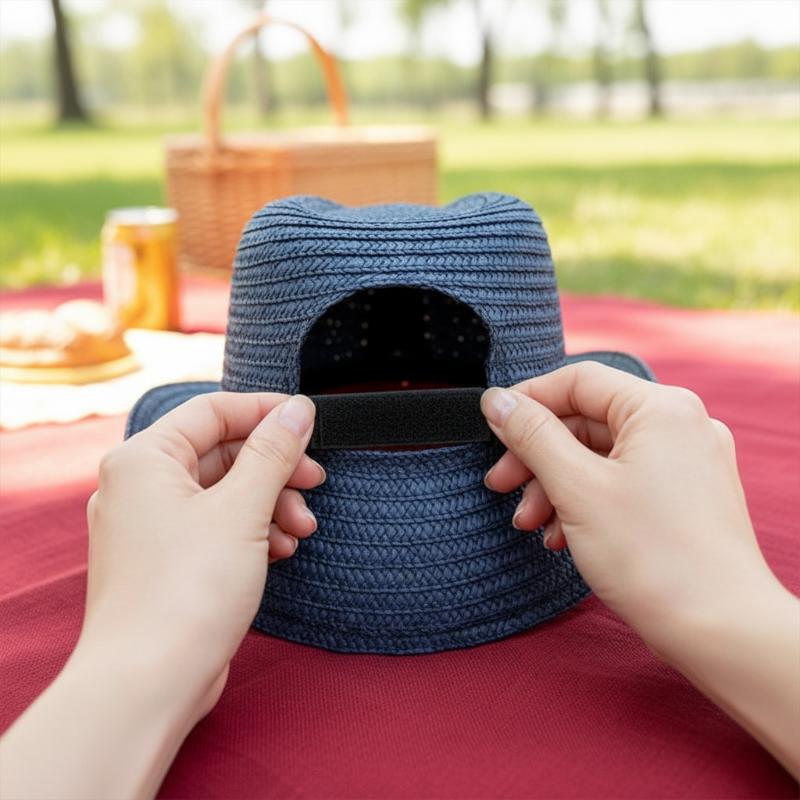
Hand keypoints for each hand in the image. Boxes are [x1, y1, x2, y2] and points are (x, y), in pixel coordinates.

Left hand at [1, 392, 322, 799]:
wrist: (148, 684)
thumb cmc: (185, 592)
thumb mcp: (243, 509)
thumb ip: (273, 452)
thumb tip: (297, 409)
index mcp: (144, 459)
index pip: (212, 411)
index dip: (266, 411)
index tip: (309, 421)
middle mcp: (139, 486)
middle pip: (221, 452)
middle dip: (274, 468)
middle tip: (314, 481)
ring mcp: (150, 526)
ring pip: (223, 492)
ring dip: (270, 504)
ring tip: (302, 529)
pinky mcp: (166, 561)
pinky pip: (215, 526)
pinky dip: (252, 531)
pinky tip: (280, 550)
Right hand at [481, 362, 799, 774]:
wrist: (720, 632)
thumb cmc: (655, 559)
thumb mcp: (576, 488)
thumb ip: (532, 435)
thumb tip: (498, 400)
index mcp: (661, 408)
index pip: (578, 381)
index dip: (528, 400)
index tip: (492, 426)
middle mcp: (681, 426)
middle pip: (586, 421)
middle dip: (537, 456)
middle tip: (501, 484)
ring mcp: (687, 462)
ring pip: (601, 455)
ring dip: (556, 485)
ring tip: (531, 522)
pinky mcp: (686, 497)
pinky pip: (623, 481)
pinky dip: (585, 501)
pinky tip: (562, 536)